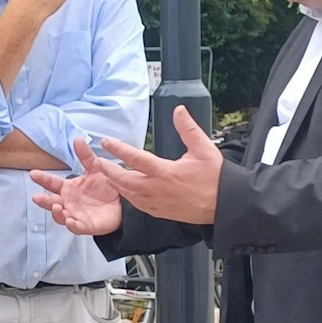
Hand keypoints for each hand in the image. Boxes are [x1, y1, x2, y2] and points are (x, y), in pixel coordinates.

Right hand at [31, 138, 124, 235]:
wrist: (122, 204)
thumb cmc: (105, 188)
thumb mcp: (95, 169)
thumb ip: (85, 156)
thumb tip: (77, 139)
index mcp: (69, 188)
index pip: (52, 183)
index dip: (43, 179)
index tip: (33, 173)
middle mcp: (69, 202)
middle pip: (51, 202)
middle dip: (44, 200)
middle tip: (37, 197)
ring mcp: (76, 215)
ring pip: (61, 216)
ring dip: (56, 213)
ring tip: (56, 206)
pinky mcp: (86, 225)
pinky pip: (76, 227)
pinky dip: (71, 225)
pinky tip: (69, 220)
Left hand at [88, 106, 222, 224]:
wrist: (224, 205)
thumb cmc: (215, 178)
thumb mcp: (204, 148)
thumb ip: (188, 129)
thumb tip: (179, 110)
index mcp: (166, 172)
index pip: (136, 158)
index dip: (118, 149)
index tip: (106, 142)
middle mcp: (158, 189)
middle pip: (125, 180)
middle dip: (108, 171)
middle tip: (98, 162)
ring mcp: (158, 203)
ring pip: (129, 195)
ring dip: (116, 184)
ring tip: (106, 175)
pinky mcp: (161, 212)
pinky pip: (138, 205)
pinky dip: (128, 197)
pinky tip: (125, 191)